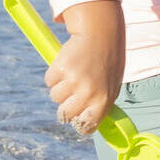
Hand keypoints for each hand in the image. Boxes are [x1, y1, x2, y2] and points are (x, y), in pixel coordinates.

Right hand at [46, 1, 123, 136]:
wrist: (101, 32)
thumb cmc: (107, 60)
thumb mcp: (110, 84)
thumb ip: (99, 103)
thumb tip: (85, 125)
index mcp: (105, 100)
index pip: (86, 126)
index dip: (79, 123)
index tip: (77, 118)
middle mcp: (89, 94)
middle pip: (64, 115)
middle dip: (65, 105)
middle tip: (74, 89)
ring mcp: (74, 82)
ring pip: (55, 97)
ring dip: (61, 86)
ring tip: (76, 70)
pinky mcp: (61, 70)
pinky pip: (49, 81)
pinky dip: (54, 73)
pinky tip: (68, 62)